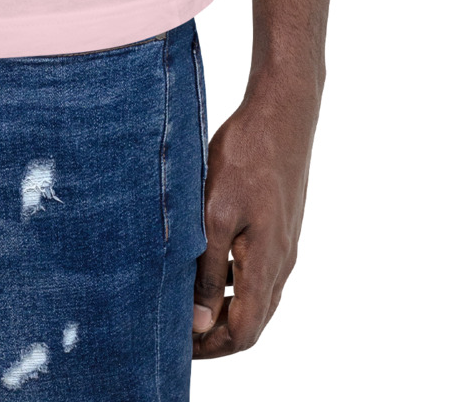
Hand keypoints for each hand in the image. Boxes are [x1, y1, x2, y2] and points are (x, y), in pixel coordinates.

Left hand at [191, 71, 319, 358]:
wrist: (283, 112)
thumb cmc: (245, 156)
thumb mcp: (213, 212)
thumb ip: (206, 269)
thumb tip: (198, 322)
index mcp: (265, 265)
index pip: (243, 333)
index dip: (210, 347)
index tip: (176, 346)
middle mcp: (281, 263)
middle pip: (251, 322)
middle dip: (214, 335)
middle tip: (175, 332)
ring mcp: (284, 246)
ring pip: (256, 298)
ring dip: (223, 310)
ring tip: (184, 302)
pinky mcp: (280, 228)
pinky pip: (257, 272)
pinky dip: (232, 283)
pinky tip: (205, 265)